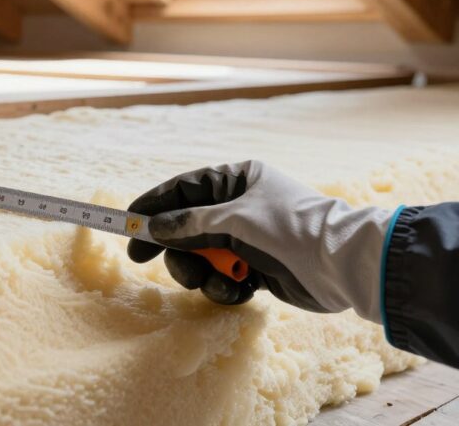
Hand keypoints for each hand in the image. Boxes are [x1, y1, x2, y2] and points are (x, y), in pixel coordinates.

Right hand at [127, 161, 391, 319]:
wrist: (342, 267)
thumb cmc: (289, 229)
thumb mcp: (234, 219)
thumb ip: (189, 224)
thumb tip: (154, 227)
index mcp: (236, 180)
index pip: (182, 189)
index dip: (153, 206)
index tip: (129, 225)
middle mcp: (239, 206)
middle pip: (186, 228)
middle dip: (179, 251)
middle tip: (167, 267)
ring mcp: (247, 238)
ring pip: (201, 257)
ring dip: (203, 274)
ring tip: (218, 282)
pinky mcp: (256, 268)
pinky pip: (222, 277)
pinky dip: (225, 286)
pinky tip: (241, 290)